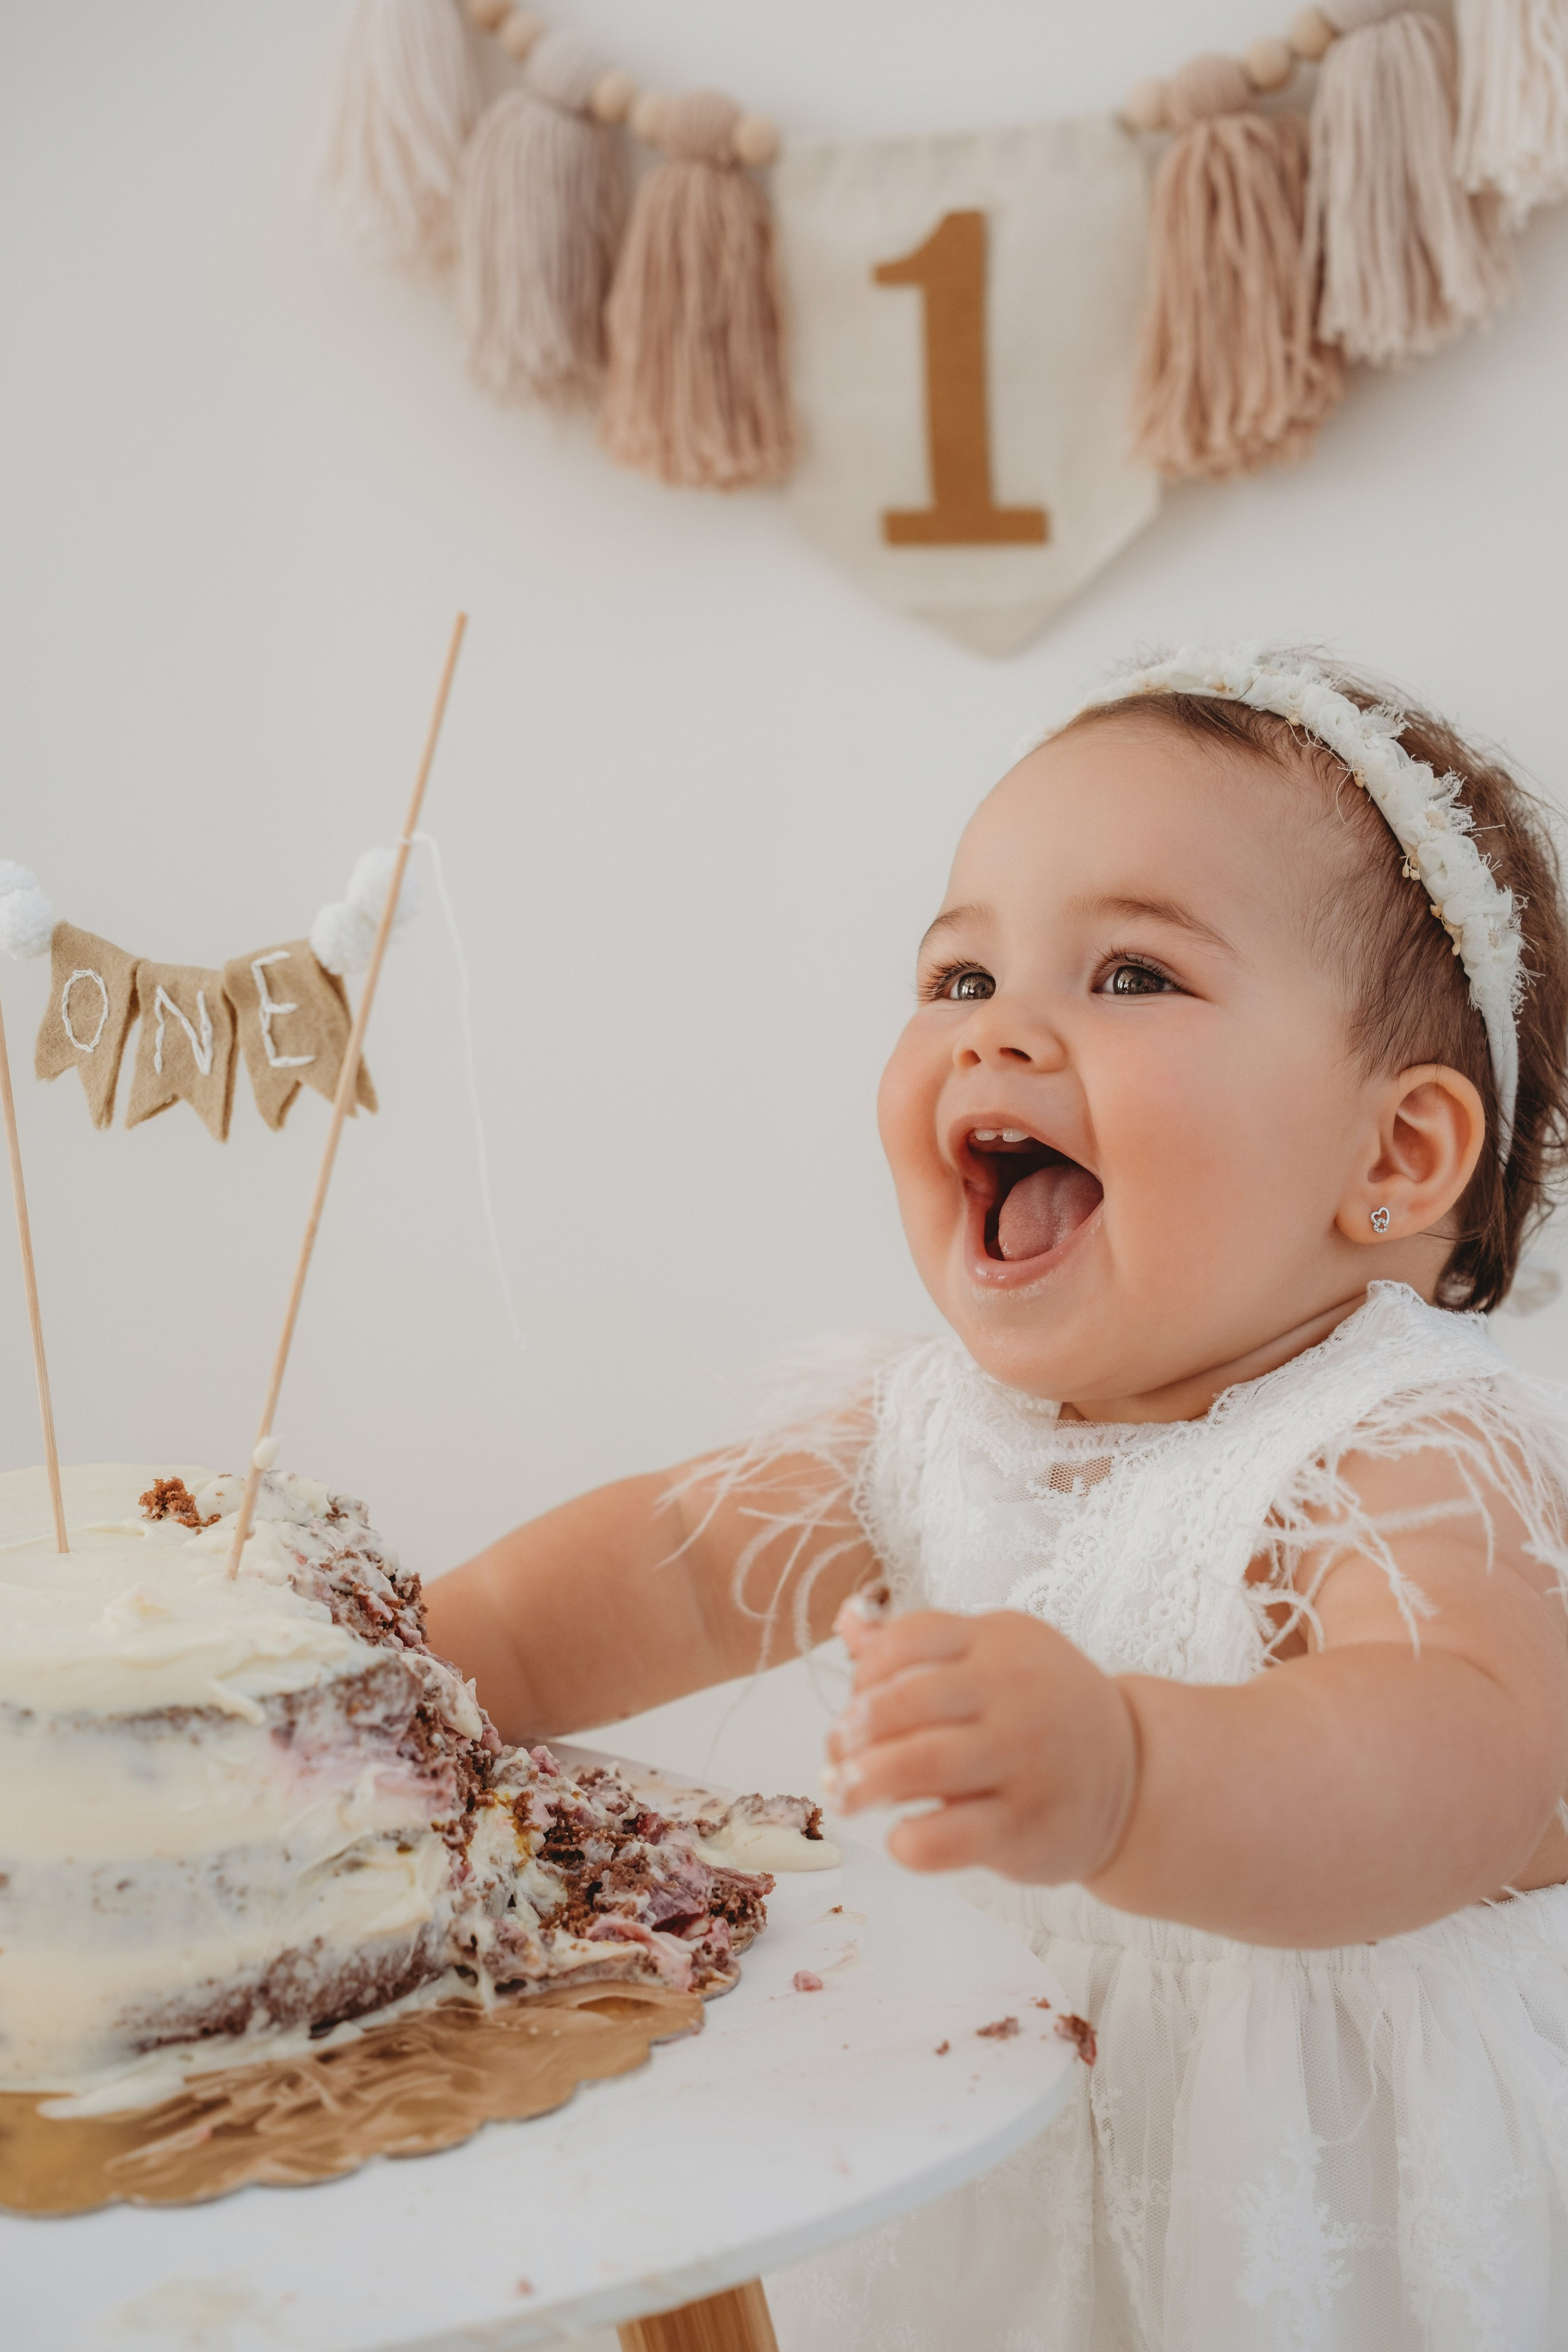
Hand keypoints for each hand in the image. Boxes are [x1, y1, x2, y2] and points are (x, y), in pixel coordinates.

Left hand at [825, 1605, 1138, 1883]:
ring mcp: (1023, 1759)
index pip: (909, 1637)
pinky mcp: (1027, 1824)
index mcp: (997, 1641)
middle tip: (836, 1757)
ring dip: (864, 1782)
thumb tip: (847, 1621)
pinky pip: (950, 1837)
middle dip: (852, 1731)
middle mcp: (1013, 1692)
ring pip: (923, 1764)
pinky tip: (901, 1837)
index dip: (864, 1672)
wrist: (1134, 1774)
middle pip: (907, 1701)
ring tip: (846, 1793)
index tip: (856, 1702)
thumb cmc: (1041, 1711)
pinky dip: (910, 1841)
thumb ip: (919, 1647)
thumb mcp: (993, 1657)